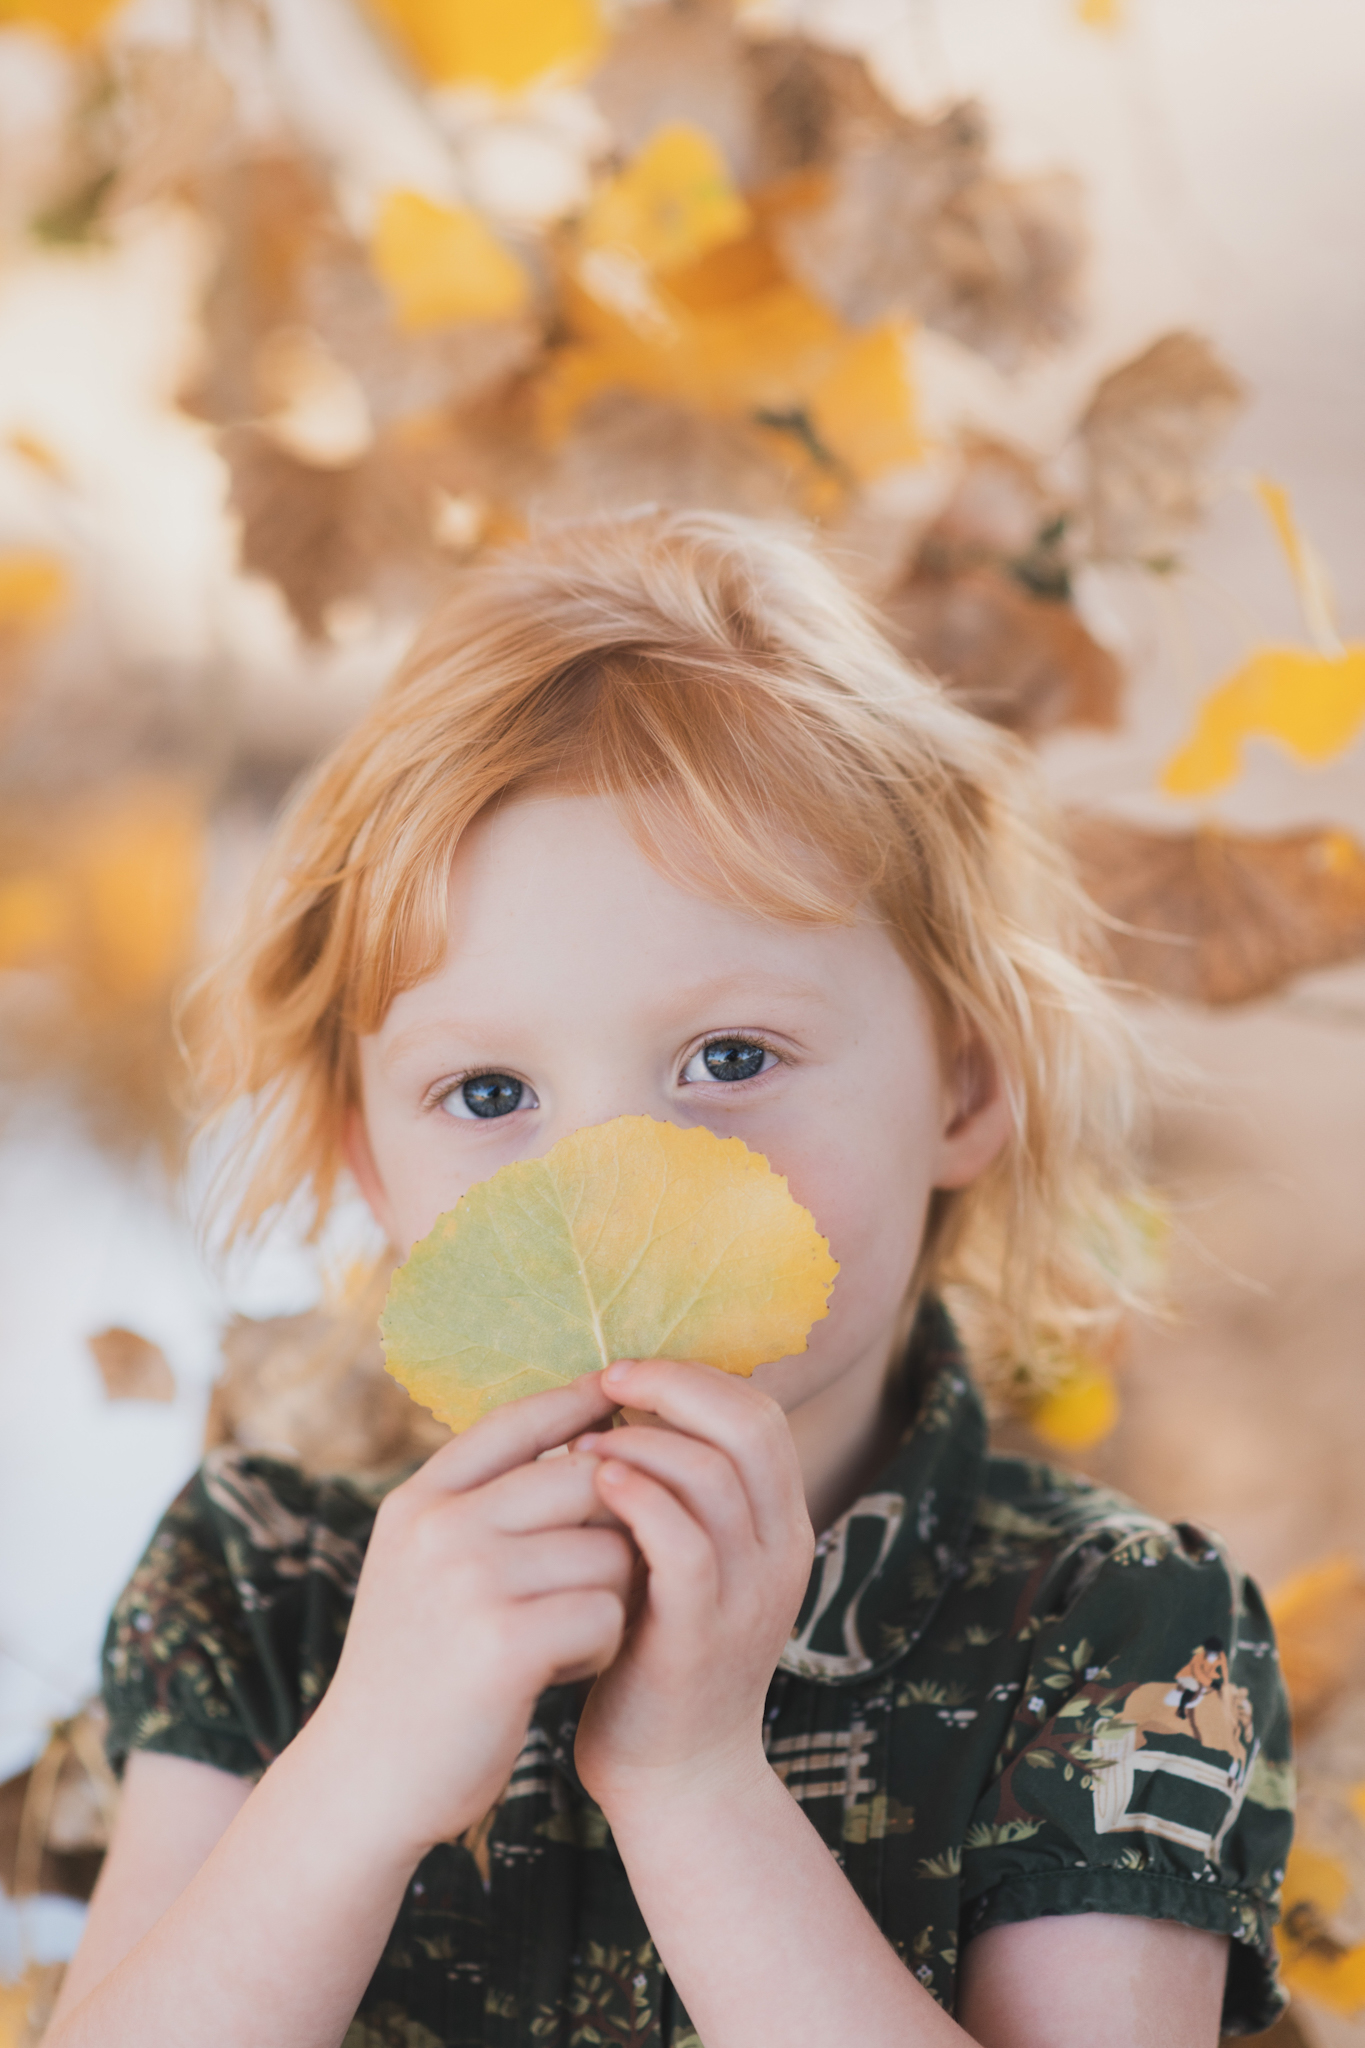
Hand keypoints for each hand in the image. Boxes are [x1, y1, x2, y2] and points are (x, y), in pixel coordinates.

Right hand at [302, 1375, 634, 1865]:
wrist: (364, 1782)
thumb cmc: (417, 1669)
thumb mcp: (422, 1565)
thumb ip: (481, 1504)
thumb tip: (584, 1440)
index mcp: (420, 1500)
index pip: (517, 1420)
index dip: (575, 1401)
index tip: (618, 1388)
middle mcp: (441, 1527)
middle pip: (588, 1478)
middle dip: (618, 1524)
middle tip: (603, 1574)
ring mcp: (470, 1582)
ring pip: (611, 1551)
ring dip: (612, 1597)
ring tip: (568, 1635)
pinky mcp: (505, 1644)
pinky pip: (607, 1613)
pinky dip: (602, 1646)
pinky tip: (563, 1670)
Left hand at [572, 1359, 814, 1819]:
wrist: (675, 1776)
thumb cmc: (658, 1653)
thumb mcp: (687, 1563)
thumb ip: (678, 1494)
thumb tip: (618, 1404)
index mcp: (782, 1525)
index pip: (759, 1414)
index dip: (693, 1378)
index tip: (624, 1374)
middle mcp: (782, 1551)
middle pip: (748, 1426)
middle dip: (672, 1387)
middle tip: (606, 1380)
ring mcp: (749, 1594)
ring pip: (713, 1475)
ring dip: (640, 1440)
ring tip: (583, 1443)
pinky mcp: (703, 1635)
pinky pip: (682, 1543)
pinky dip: (637, 1498)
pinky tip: (592, 1483)